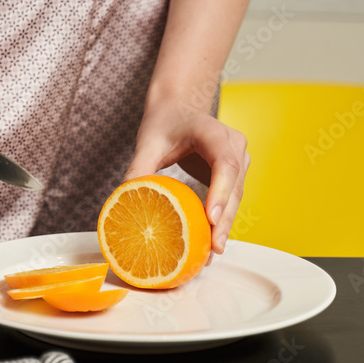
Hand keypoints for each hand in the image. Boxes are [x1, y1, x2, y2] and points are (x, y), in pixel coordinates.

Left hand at [124, 99, 249, 254]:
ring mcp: (239, 160)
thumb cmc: (164, 123)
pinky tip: (209, 243)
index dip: (221, 192)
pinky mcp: (235, 174)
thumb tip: (125, 201)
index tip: (211, 218)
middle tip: (213, 248)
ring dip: (225, 225)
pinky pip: (230, 199)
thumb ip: (138, 169)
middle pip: (235, 186)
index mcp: (214, 133)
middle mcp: (234, 146)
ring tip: (211, 253)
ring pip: (236, 197)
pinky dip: (220, 220)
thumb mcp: (148, 142)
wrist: (179, 109)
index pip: (224, 164)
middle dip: (224, 219)